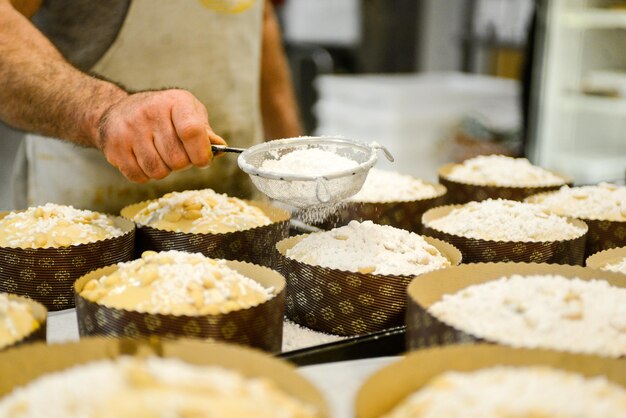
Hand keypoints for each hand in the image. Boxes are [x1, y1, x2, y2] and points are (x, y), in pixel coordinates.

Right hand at [97, 89, 225, 182]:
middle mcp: (151, 112)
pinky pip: (138, 176)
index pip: (192, 131)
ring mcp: (130, 129)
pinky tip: (144, 159)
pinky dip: (145, 175)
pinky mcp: (114, 145)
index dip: (201, 153)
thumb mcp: (188, 112)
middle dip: (182, 163)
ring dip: (164, 170)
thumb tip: (220, 149)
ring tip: (160, 155)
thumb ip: (205, 132)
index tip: (203, 160)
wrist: (117, 110)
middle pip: (177, 159)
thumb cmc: (162, 114)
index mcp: (175, 102)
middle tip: (177, 154)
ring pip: (158, 170)